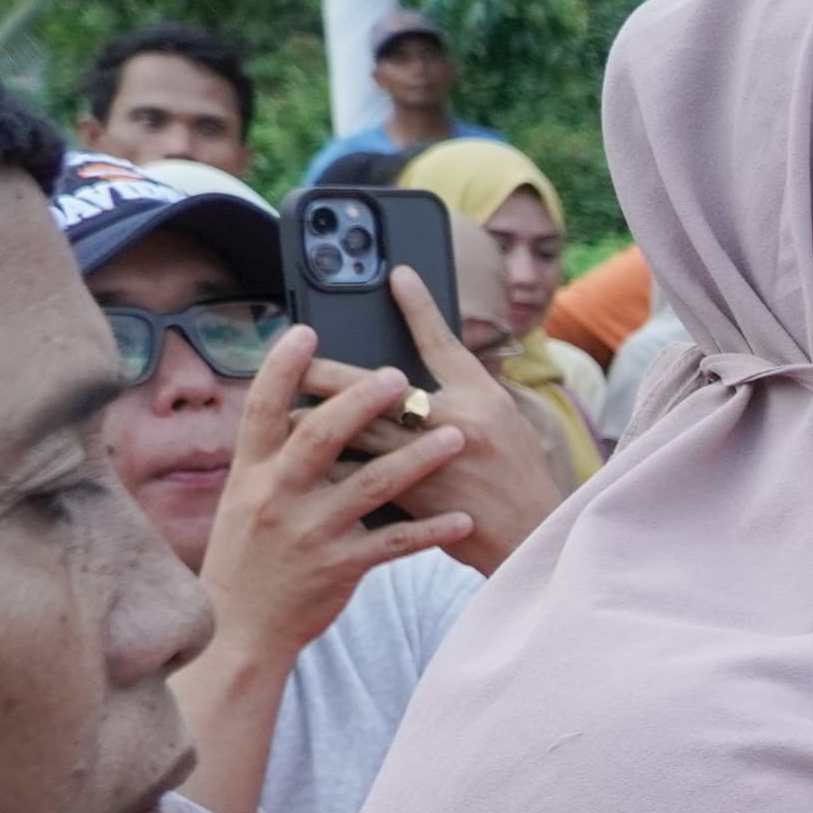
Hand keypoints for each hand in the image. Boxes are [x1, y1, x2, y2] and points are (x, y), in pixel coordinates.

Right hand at [201, 324, 478, 677]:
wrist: (240, 628)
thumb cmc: (248, 558)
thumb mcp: (243, 503)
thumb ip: (270, 462)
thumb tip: (297, 412)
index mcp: (250, 474)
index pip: (263, 410)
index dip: (281, 369)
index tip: (305, 332)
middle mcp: (276, 497)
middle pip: (321, 436)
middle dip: (361, 402)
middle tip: (399, 376)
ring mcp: (309, 533)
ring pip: (370, 485)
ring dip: (417, 458)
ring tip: (455, 437)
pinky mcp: (340, 567)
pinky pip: (395, 544)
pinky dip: (430, 530)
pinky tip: (462, 519)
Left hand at [299, 264, 561, 572]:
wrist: (529, 538)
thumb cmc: (515, 473)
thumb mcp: (501, 417)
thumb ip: (460, 384)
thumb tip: (418, 349)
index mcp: (478, 401)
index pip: (442, 343)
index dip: (418, 306)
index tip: (394, 274)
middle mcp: (453, 426)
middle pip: (375, 390)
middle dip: (327, 373)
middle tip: (294, 358)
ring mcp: (427, 465)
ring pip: (355, 434)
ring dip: (314, 422)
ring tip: (283, 412)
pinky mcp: (409, 501)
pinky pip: (357, 477)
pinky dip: (329, 468)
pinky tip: (300, 462)